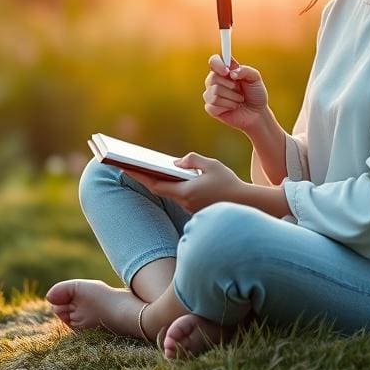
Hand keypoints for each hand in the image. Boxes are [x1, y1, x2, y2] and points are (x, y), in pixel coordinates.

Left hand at [121, 152, 246, 213]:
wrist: (245, 204)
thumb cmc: (229, 183)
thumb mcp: (212, 165)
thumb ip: (193, 161)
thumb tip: (177, 163)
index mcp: (186, 191)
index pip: (156, 185)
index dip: (139, 176)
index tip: (124, 168)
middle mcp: (184, 202)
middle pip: (158, 189)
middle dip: (142, 177)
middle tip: (126, 164)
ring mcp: (189, 207)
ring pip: (168, 192)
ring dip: (156, 181)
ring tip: (143, 166)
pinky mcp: (194, 208)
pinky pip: (178, 195)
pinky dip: (170, 185)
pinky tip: (165, 175)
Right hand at [204, 55, 269, 133]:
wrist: (257, 113)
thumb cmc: (256, 94)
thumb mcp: (255, 78)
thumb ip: (245, 71)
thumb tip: (231, 73)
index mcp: (224, 71)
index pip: (214, 61)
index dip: (217, 64)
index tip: (227, 71)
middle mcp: (215, 81)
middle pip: (212, 77)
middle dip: (231, 86)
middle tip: (240, 90)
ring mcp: (211, 94)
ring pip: (214, 91)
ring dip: (232, 97)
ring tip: (239, 100)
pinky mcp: (210, 108)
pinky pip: (212, 104)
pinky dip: (227, 106)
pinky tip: (233, 107)